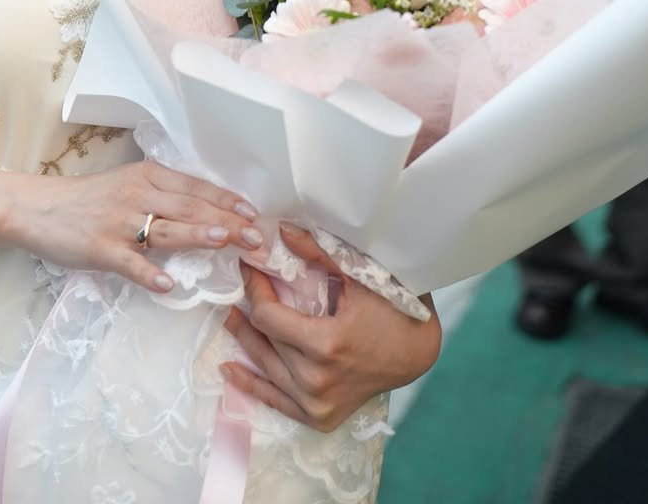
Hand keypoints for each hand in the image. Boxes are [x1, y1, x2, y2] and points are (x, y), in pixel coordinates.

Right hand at [16, 160, 263, 293]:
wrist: (37, 208)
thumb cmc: (87, 199)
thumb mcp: (126, 184)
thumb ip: (160, 194)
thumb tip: (204, 212)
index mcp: (146, 176)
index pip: (194, 187)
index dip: (226, 200)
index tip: (253, 213)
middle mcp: (136, 195)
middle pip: (188, 207)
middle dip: (225, 220)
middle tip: (256, 237)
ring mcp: (118, 222)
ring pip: (165, 229)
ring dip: (197, 235)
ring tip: (225, 242)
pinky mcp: (100, 249)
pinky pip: (129, 263)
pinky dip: (149, 274)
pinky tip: (169, 285)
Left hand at [222, 224, 441, 432]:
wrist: (417, 355)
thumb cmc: (393, 310)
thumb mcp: (359, 277)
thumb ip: (319, 253)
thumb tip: (281, 231)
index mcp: (325, 345)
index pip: (268, 316)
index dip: (254, 288)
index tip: (249, 267)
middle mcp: (316, 380)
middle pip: (265, 339)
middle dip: (251, 308)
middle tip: (242, 284)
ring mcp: (317, 404)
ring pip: (265, 368)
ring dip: (246, 340)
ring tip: (230, 316)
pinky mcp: (319, 417)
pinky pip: (276, 402)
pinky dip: (252, 385)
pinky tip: (230, 369)